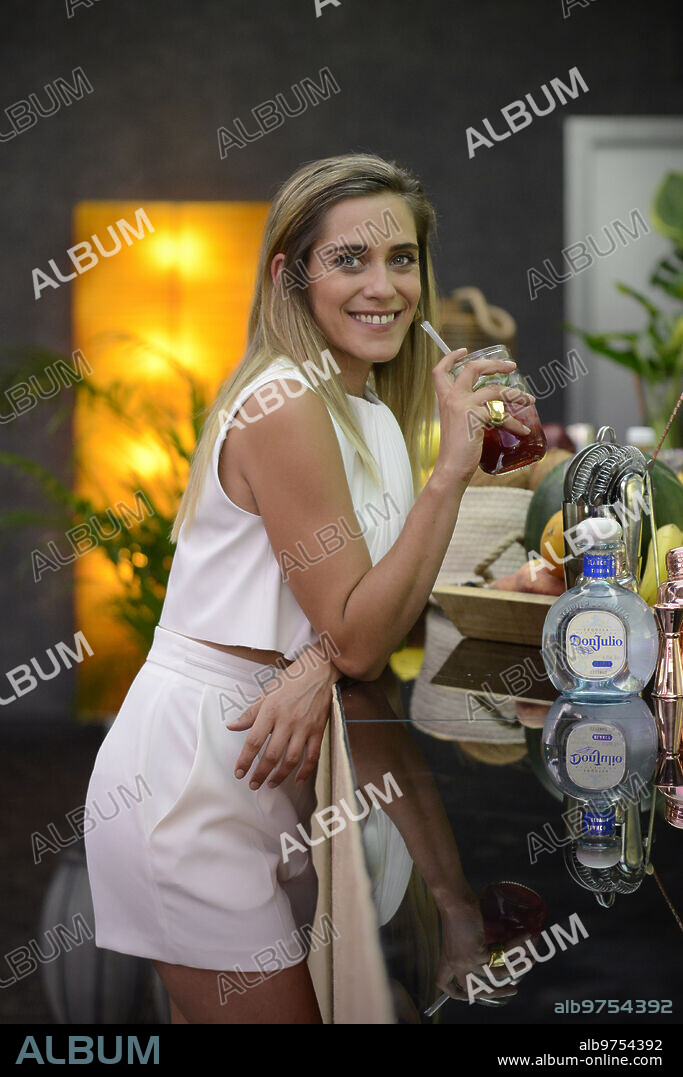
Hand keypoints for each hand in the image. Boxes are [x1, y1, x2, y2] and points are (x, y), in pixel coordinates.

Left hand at [225, 649, 339, 789]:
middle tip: (253, 784)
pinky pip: (312, 756)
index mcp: (271, 711)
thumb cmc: (291, 681)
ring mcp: (304, 727)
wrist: (319, 671)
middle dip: (260, 773)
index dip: (245, 760)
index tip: (239, 773)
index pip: (254, 741)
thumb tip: (232, 726)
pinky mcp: (318, 730)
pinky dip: (306, 771)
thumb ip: (250, 713)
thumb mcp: (267, 693)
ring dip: (280, 776)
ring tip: (271, 784)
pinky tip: (298, 781)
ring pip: (291, 759)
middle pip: (271, 755)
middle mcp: (287, 721)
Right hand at [432, 350, 534, 486]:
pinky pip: (501, 414)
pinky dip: (514, 423)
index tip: (463, 351)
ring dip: (516, 394)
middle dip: (495, 364)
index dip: (451, 357)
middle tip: (512, 366)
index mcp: (444, 399)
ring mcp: (462, 406)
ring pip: (495, 390)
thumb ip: (469, 412)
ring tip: (530, 400)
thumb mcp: (458, 425)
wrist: (451, 469)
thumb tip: (492, 409)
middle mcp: (452, 398)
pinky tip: (522, 431)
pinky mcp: (474, 417)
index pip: (440, 371)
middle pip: (472, 368)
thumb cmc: (456, 452)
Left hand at [434, 895, 534, 1004]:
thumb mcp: (459, 934)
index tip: (470, 993)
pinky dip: (516, 945)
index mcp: (448, 961)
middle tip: (513, 990)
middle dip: (496, 993)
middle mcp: (456, 965)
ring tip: (530, 962)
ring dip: (515, 969)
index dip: (457, 993)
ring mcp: (465, 961)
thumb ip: (469, 946)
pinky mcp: (476, 954)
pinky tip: (526, 936)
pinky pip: (502, 954)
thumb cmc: (456, 910)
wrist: (454, 900)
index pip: (446, 985)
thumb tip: (491, 950)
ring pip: (494, 975)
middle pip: (473, 990)